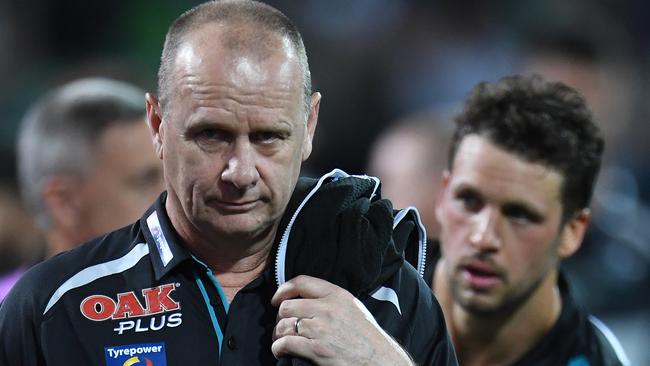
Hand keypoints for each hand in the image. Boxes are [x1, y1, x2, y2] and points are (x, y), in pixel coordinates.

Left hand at [271, 275, 412, 365]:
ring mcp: (321, 329)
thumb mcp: (353, 308)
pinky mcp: (317, 349)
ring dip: (277, 335)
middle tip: (282, 327)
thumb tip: (304, 300)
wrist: (380, 360)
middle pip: (287, 306)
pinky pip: (285, 343)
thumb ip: (331, 300)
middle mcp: (327, 308)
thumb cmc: (367, 337)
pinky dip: (278, 348)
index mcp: (337, 295)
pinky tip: (282, 351)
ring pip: (283, 325)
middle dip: (280, 318)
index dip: (284, 290)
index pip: (302, 282)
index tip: (277, 299)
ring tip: (281, 341)